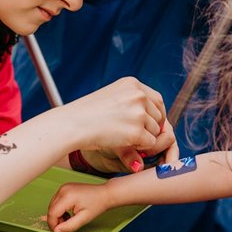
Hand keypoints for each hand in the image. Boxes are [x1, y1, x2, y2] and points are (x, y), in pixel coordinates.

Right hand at [47, 181, 112, 231]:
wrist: (104, 194)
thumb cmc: (97, 205)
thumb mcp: (84, 219)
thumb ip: (69, 226)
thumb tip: (56, 231)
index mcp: (67, 196)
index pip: (52, 213)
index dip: (53, 224)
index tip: (59, 231)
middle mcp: (63, 190)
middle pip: (51, 209)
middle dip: (56, 220)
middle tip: (66, 226)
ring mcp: (63, 188)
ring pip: (52, 205)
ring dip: (57, 215)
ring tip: (69, 219)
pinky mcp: (64, 188)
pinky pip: (56, 201)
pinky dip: (60, 209)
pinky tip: (69, 212)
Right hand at [61, 77, 176, 170]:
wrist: (72, 124)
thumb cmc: (86, 113)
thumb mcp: (111, 96)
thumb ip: (131, 101)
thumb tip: (153, 116)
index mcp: (132, 84)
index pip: (157, 100)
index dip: (154, 114)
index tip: (146, 123)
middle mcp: (138, 96)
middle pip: (159, 116)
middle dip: (150, 127)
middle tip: (132, 133)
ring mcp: (138, 113)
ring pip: (155, 131)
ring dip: (144, 137)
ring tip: (122, 136)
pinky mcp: (136, 131)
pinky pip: (150, 143)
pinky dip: (140, 147)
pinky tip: (123, 142)